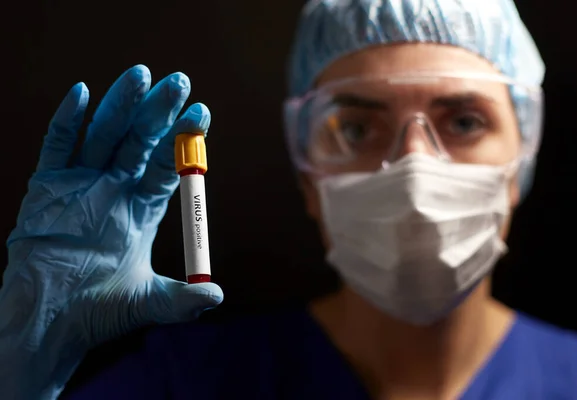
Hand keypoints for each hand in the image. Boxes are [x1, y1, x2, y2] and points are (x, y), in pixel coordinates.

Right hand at [0, 65, 222, 398]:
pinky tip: (82, 93)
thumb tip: (217, 295)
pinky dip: (67, 121)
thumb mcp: (147, 303)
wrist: (46, 324)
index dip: (183, 141)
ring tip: (140, 75)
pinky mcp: (47, 187)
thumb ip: (182, 299)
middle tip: (179, 81)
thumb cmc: (98, 313)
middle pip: (140, 142)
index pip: (168, 166)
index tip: (201, 113)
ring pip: (103, 135)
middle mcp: (115, 189)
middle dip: (159, 112)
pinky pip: (57, 147)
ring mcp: (81, 184)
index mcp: (142, 208)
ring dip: (121, 105)